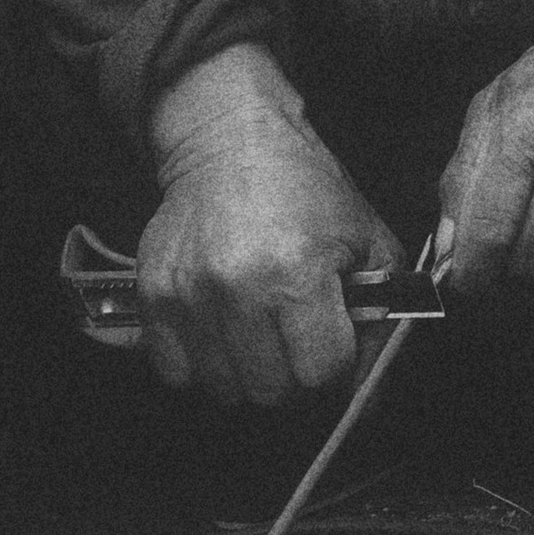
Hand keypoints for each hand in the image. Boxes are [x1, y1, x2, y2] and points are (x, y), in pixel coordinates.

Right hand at [138, 45, 401, 407]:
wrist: (232, 142)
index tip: (331, 342)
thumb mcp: (366, 241)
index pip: (321, 373)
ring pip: (224, 388)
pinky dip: (199, 364)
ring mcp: (191, 292)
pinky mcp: (154, 293)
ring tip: (258, 330)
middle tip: (294, 339)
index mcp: (299, 272)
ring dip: (245, 372)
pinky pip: (175, 372)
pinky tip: (220, 330)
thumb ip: (379, 318)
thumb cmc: (306, 189)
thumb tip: (367, 390)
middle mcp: (240, 286)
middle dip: (292, 375)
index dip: (334, 365)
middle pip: (271, 391)